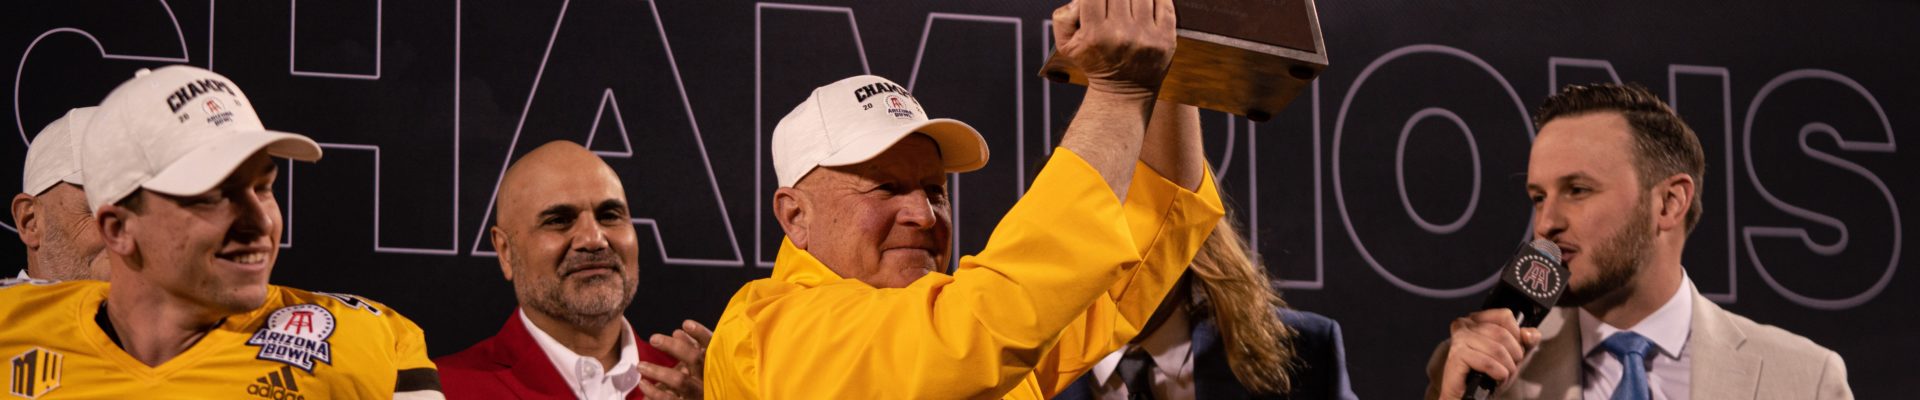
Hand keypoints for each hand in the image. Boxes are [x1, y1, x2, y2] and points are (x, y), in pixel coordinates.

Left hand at [638, 320, 713, 399]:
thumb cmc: (704, 381)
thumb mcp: (701, 364)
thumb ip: (691, 347)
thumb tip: (677, 332)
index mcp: (716, 363)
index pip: (711, 345)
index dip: (700, 334)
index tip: (686, 324)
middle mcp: (710, 378)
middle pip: (694, 359)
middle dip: (674, 347)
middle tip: (653, 339)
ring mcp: (699, 393)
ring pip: (679, 380)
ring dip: (658, 371)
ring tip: (640, 365)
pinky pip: (669, 399)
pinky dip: (654, 392)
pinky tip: (643, 384)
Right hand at [1051, 0, 1177, 96]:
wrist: (1123, 92)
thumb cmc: (1094, 62)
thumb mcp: (1066, 45)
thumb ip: (1063, 16)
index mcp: (1095, 34)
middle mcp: (1121, 35)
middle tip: (1115, 3)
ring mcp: (1146, 36)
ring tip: (1129, 3)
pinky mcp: (1165, 38)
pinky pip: (1164, 3)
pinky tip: (1148, 2)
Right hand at [1436, 309, 1540, 398]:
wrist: (1470, 396)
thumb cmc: (1489, 374)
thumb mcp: (1514, 354)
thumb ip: (1527, 340)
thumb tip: (1529, 334)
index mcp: (1476, 320)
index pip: (1504, 316)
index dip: (1516, 335)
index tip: (1513, 349)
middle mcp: (1464, 325)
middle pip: (1502, 333)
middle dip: (1513, 355)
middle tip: (1509, 367)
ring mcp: (1459, 339)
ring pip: (1497, 349)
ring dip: (1507, 368)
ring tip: (1502, 375)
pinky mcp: (1457, 355)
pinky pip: (1487, 362)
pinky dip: (1498, 374)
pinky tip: (1495, 378)